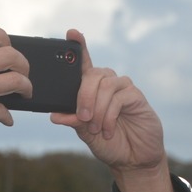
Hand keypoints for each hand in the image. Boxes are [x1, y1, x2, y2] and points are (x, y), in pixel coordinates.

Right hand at [0, 24, 30, 177]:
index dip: (0, 36)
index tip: (6, 46)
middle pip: (9, 54)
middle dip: (23, 63)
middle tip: (24, 73)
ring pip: (16, 81)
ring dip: (26, 87)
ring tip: (25, 93)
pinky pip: (4, 111)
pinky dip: (8, 117)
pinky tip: (6, 120)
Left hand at [50, 29, 166, 172]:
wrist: (132, 159)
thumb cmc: (108, 143)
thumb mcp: (84, 134)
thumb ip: (73, 121)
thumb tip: (55, 114)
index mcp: (91, 89)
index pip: (83, 63)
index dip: (78, 45)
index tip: (71, 33)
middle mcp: (107, 84)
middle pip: (91, 74)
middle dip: (83, 96)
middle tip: (82, 118)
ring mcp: (123, 88)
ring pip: (105, 85)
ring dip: (97, 109)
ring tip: (96, 129)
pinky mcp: (136, 97)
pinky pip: (119, 97)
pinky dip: (109, 115)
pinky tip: (108, 129)